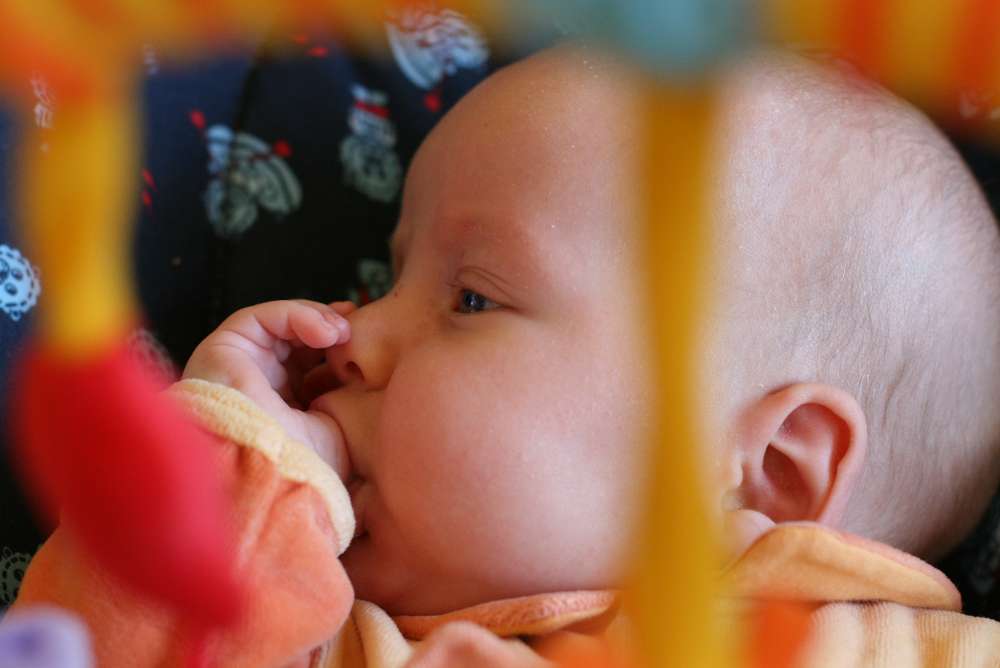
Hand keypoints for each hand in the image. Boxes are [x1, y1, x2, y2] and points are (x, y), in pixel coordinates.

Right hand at [183, 300, 354, 477]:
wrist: (269, 471)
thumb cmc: (305, 462)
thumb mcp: (337, 431)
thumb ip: (345, 402)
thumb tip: (360, 375)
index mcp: (285, 407)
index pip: (309, 363)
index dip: (335, 348)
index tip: (360, 342)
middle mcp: (259, 384)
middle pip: (295, 340)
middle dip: (328, 327)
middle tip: (353, 331)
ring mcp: (239, 366)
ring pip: (278, 324)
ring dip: (316, 319)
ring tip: (341, 332)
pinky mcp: (222, 348)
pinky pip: (261, 317)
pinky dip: (296, 315)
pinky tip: (324, 332)